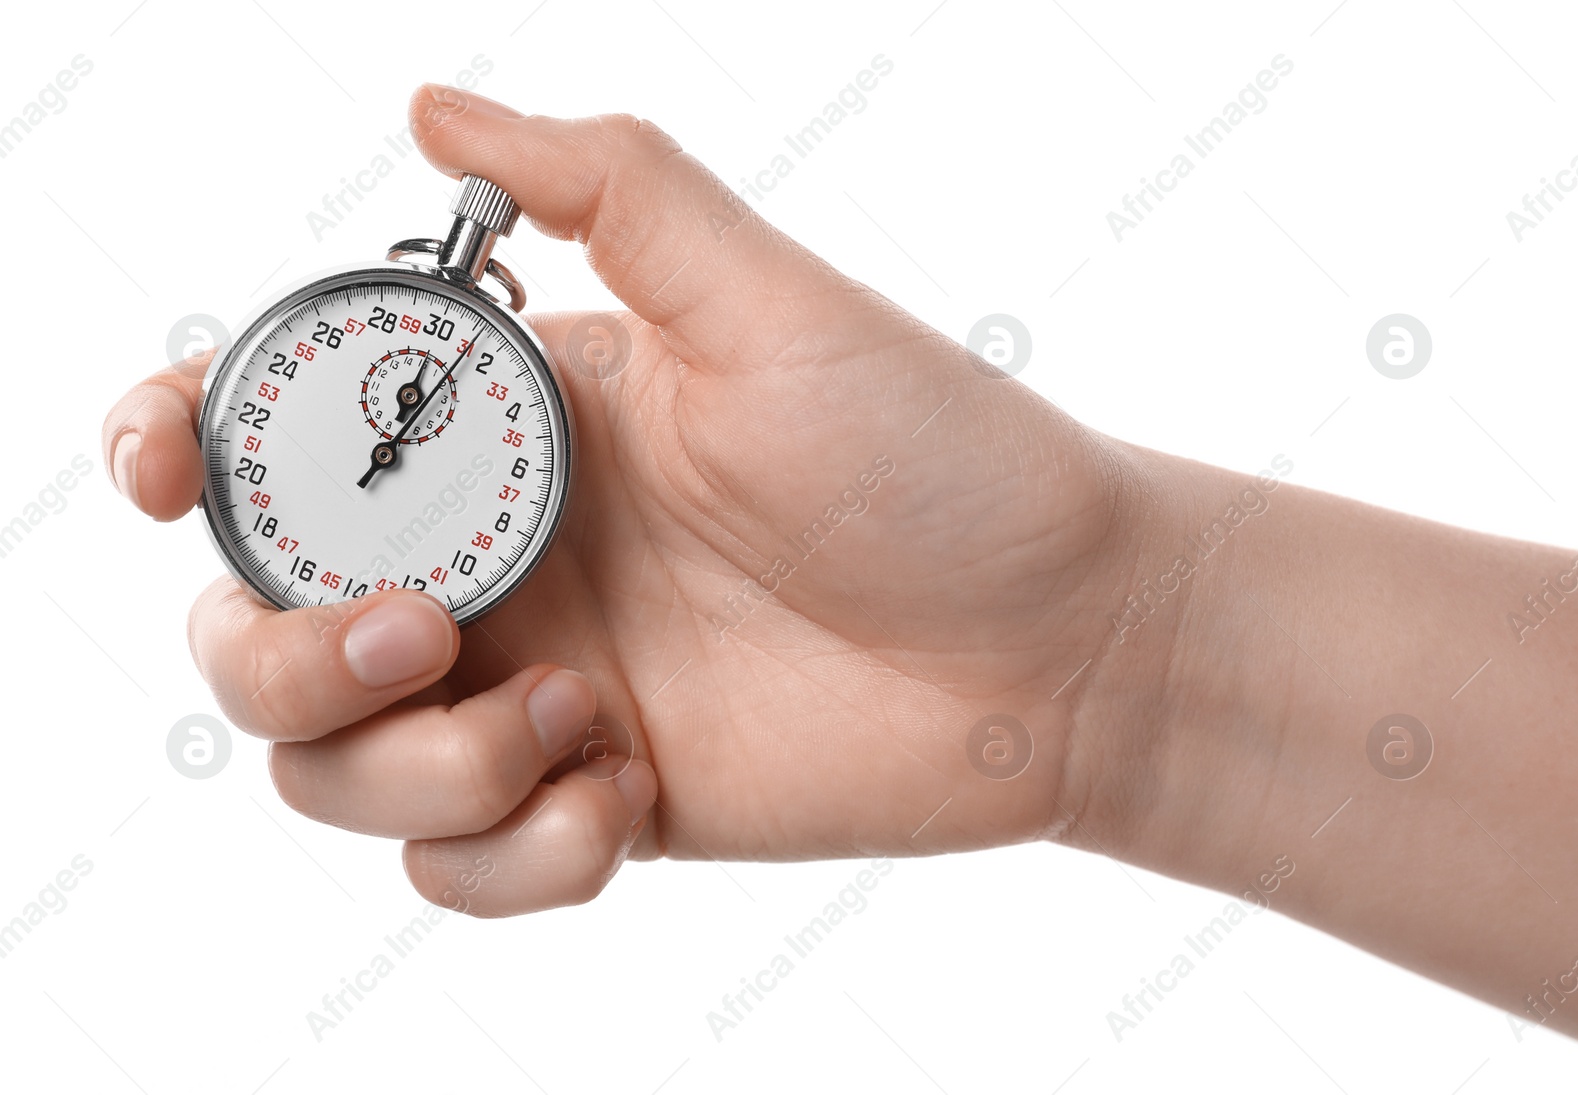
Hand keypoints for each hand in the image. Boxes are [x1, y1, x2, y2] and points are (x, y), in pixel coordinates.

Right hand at [102, 86, 1159, 916]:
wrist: (1061, 643)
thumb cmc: (936, 460)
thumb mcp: (767, 301)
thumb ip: (608, 189)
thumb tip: (429, 106)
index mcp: (511, 433)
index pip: (280, 437)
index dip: (177, 448)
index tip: (162, 466)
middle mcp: (501, 562)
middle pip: (260, 627)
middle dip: (289, 650)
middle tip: (432, 631)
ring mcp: (537, 691)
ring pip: (333, 769)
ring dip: (417, 766)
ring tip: (585, 723)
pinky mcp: (590, 804)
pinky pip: (455, 865)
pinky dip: (510, 853)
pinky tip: (627, 797)